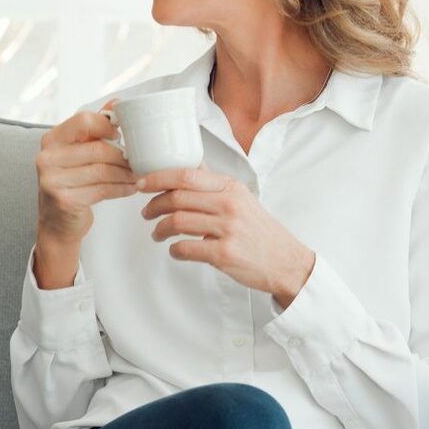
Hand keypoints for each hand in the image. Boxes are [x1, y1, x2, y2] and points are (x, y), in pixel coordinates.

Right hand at [35, 104, 137, 243]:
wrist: (56, 223)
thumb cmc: (70, 183)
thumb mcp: (77, 152)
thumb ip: (95, 128)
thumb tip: (118, 102)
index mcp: (51, 140)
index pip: (84, 121)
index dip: (107, 126)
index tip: (121, 136)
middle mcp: (47, 158)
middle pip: (98, 149)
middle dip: (123, 156)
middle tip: (138, 160)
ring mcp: (53, 180)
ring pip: (102, 170)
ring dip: (125, 173)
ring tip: (137, 175)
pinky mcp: (64, 200)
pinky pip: (102, 189)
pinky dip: (121, 188)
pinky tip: (129, 188)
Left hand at [136, 167, 316, 305]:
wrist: (286, 262)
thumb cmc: (260, 232)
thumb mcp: (242, 199)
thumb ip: (214, 185)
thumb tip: (188, 166)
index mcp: (231, 187)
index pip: (186, 175)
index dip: (157, 178)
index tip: (142, 184)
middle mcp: (229, 204)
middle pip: (176, 198)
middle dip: (153, 206)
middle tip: (146, 213)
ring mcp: (227, 229)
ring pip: (176, 222)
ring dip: (160, 229)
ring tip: (157, 233)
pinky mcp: (224, 253)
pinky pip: (185, 249)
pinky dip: (174, 250)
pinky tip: (175, 250)